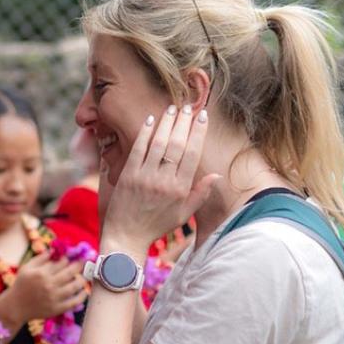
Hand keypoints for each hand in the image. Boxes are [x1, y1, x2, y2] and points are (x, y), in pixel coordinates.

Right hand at [9, 253, 87, 320]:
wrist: (16, 307)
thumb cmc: (21, 285)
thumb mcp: (26, 268)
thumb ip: (40, 258)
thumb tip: (53, 251)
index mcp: (42, 273)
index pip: (61, 263)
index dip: (67, 259)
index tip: (70, 258)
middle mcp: (49, 285)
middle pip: (70, 273)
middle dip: (79, 266)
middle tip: (85, 262)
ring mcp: (54, 297)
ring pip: (74, 287)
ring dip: (82, 280)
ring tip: (85, 276)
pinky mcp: (57, 308)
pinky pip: (73, 302)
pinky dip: (81, 296)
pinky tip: (84, 291)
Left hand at [100, 104, 218, 256]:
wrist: (126, 237)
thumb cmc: (156, 226)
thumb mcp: (183, 214)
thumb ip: (200, 194)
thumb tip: (217, 175)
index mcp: (180, 189)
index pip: (193, 154)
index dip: (198, 133)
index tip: (203, 116)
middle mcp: (164, 181)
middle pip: (177, 145)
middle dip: (184, 123)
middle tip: (188, 106)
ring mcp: (145, 177)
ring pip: (159, 144)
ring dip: (166, 123)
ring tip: (172, 108)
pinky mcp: (127, 175)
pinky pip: (137, 149)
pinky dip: (145, 133)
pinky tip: (151, 120)